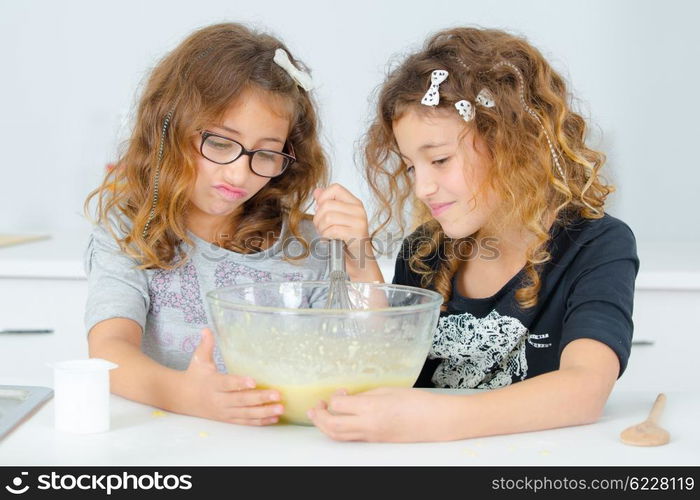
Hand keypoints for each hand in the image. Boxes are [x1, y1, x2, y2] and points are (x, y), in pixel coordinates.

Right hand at [182, 328, 283, 425]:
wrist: (183, 398)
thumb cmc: (194, 375)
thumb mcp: (198, 359)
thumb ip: (206, 345)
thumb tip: (207, 329)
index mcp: (213, 383)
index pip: (227, 383)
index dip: (240, 383)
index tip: (253, 381)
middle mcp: (219, 399)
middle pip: (241, 400)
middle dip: (260, 398)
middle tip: (277, 395)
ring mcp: (224, 411)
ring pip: (246, 413)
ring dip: (264, 412)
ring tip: (280, 409)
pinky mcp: (228, 418)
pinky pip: (245, 421)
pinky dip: (259, 421)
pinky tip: (273, 419)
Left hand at [306, 387, 442, 441]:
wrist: (435, 421)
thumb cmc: (417, 402)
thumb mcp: (387, 390)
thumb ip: (365, 395)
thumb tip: (348, 398)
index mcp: (371, 407)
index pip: (338, 405)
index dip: (333, 397)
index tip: (338, 392)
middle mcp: (368, 424)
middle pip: (332, 425)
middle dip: (319, 416)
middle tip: (316, 407)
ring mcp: (371, 436)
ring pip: (338, 436)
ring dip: (324, 426)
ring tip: (319, 416)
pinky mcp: (375, 442)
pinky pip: (351, 439)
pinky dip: (339, 431)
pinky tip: (339, 423)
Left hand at [312, 184, 378, 280]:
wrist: (360, 262)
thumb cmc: (348, 242)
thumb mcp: (337, 220)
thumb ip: (328, 204)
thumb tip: (317, 191)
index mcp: (355, 203)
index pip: (335, 188)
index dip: (323, 197)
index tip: (320, 209)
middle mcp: (358, 210)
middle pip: (327, 204)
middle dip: (318, 218)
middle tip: (321, 228)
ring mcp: (359, 222)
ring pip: (328, 217)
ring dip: (321, 229)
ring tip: (326, 235)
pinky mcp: (356, 234)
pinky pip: (332, 230)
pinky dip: (327, 237)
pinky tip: (331, 240)